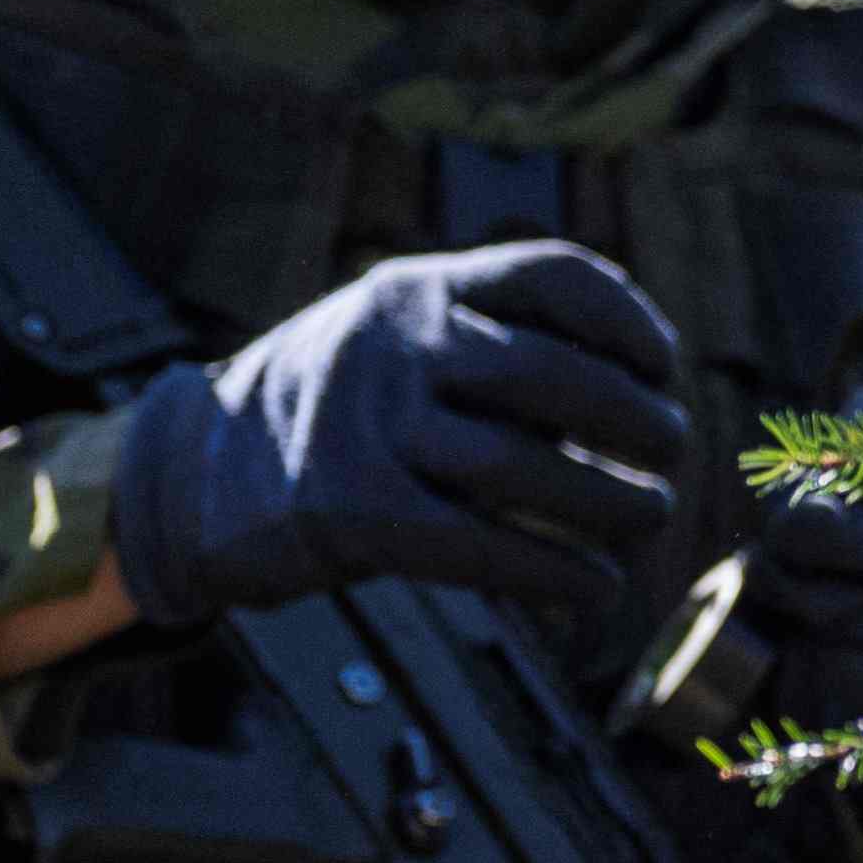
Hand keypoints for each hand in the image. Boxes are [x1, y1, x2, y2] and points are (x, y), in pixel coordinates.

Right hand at [103, 242, 697, 636]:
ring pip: (522, 465)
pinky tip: (594, 587)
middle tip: (673, 451)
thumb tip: (638, 396)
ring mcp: (367, 427)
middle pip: (554, 375)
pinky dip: (554, 572)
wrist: (189, 476)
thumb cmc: (329, 413)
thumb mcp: (396, 337)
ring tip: (650, 518)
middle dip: (636, 419)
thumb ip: (492, 343)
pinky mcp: (351, 513)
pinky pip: (481, 545)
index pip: (552, 275)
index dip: (629, 319)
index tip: (663, 366)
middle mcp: (394, 345)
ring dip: (610, 501)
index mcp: (417, 287)